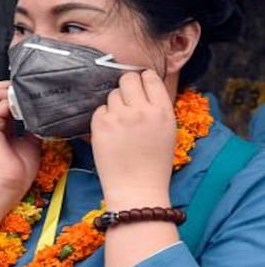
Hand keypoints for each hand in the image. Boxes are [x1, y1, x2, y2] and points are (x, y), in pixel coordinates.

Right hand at [0, 81, 40, 206]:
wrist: (8, 185)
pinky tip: (28, 108)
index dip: (14, 92)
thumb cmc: (17, 170)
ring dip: (9, 92)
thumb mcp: (31, 141)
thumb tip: (45, 115)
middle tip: (29, 94)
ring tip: (27, 99)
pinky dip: (12, 102)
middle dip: (9, 87)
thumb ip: (33, 126)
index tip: (33, 94)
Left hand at [91, 71, 174, 209]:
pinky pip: (100, 109)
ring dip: (114, 104)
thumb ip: (156, 107)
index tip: (139, 86)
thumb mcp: (167, 131)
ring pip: (112, 94)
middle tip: (125, 100)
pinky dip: (103, 117)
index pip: (149, 77)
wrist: (137, 189)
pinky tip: (110, 133)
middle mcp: (141, 110)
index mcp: (163, 110)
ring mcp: (119, 117)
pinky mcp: (101, 125)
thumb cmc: (154, 163)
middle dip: (126, 86)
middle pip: (128, 78)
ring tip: (120, 123)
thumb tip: (143, 86)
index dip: (142, 79)